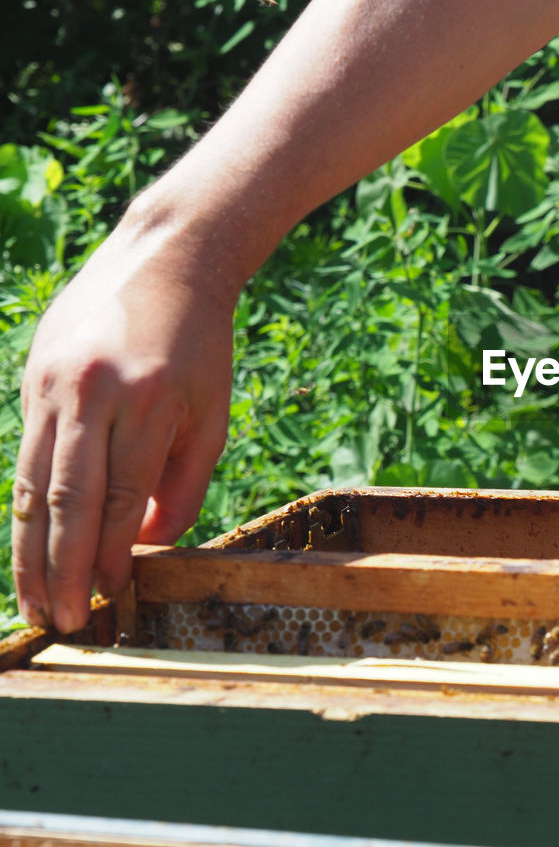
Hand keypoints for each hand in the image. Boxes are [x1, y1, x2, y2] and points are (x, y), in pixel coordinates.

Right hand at [12, 214, 235, 632]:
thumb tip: (146, 545)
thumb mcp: (212, 413)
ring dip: (29, 549)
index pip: (120, 497)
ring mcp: (56, 383)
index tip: (103, 599)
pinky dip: (23, 503)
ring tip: (31, 600)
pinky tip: (26, 542)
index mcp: (150, 402)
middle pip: (66, 499)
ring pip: (30, 482)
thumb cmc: (201, 345)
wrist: (167, 259)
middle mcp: (95, 394)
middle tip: (59, 621)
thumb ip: (184, 482)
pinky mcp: (33, 375)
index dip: (107, 555)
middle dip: (60, 568)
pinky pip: (23, 452)